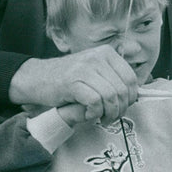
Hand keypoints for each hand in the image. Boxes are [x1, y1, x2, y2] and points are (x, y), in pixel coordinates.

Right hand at [9, 46, 138, 124]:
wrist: (36, 78)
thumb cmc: (67, 80)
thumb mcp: (93, 73)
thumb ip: (112, 80)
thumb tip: (135, 96)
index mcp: (107, 53)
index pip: (131, 78)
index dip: (131, 97)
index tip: (123, 107)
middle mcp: (98, 57)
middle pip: (122, 89)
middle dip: (120, 108)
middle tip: (111, 117)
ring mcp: (85, 68)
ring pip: (111, 96)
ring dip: (108, 113)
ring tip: (101, 118)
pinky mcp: (73, 81)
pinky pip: (95, 101)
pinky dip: (94, 112)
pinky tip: (88, 114)